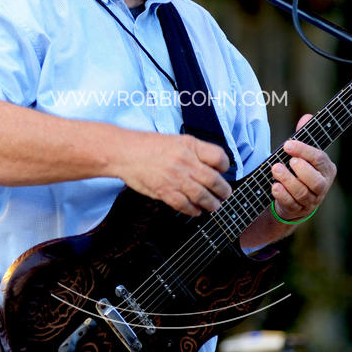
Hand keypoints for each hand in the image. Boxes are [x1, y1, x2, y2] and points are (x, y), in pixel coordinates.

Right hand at [115, 132, 231, 216]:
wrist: (126, 152)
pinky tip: (196, 211)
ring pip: (202, 195)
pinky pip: (184, 205)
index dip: (225, 166)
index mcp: (190, 146)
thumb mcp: (176, 140)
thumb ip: (194, 151)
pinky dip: (193, 210)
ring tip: (214, 206)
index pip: (218, 157)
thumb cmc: (149, 145)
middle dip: (223, 190)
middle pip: (214, 180)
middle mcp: (186, 161)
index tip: (224, 171)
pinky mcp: (165, 191)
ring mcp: (176, 178)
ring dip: (211, 203)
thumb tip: (210, 165)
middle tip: (225, 194)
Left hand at [270, 114, 336, 221]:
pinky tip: (274, 187)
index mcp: (326, 169)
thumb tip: (307, 116)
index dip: (304, 151)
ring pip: (302, 193)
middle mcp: (322, 186)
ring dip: (288, 181)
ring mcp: (311, 200)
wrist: (294, 198)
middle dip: (300, 170)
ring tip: (275, 170)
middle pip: (315, 181)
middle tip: (287, 161)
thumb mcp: (302, 154)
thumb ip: (304, 137)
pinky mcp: (298, 210)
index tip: (288, 144)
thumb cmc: (299, 171)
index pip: (319, 159)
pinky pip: (292, 204)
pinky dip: (282, 196)